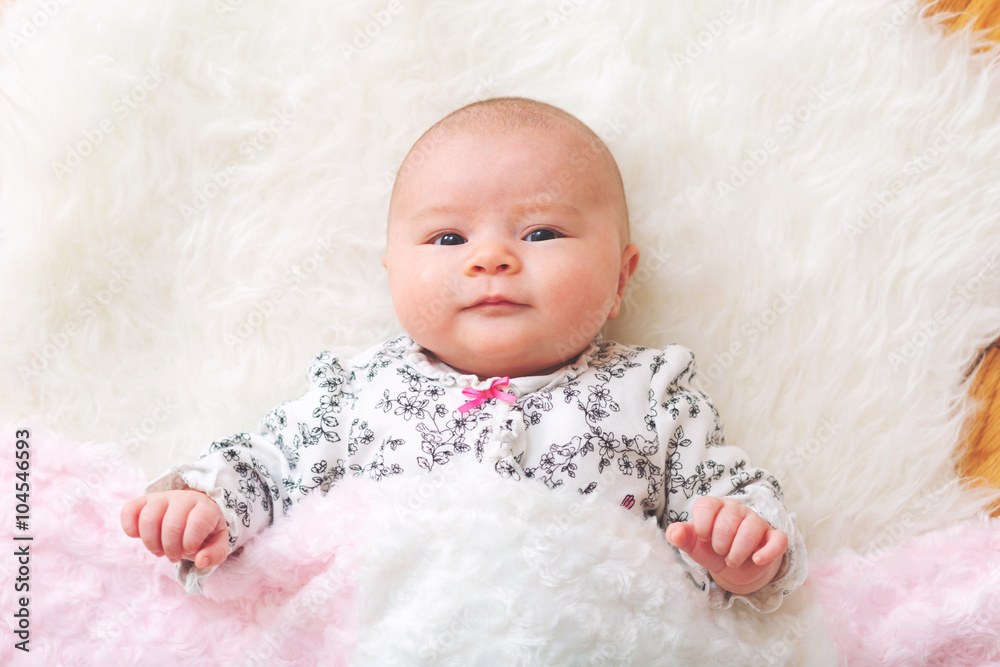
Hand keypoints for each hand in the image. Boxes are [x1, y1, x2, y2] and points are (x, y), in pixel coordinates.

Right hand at [121, 490, 228, 568]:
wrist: (191, 514)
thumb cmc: (204, 532)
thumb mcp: (217, 543)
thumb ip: (215, 554)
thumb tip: (201, 561)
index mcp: (205, 507)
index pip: (198, 522)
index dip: (191, 542)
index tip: (190, 549)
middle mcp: (184, 498)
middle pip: (172, 524)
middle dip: (171, 548)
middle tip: (174, 556)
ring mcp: (162, 497)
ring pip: (149, 518)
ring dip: (151, 542)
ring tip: (159, 550)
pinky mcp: (143, 501)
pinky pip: (129, 510)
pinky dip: (130, 528)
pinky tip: (139, 537)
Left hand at [665, 497, 786, 594]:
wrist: (736, 569)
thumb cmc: (712, 551)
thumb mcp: (694, 546)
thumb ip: (681, 537)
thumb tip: (673, 532)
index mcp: (715, 507)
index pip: (706, 505)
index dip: (702, 525)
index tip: (703, 538)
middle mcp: (736, 510)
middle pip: (728, 519)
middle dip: (720, 543)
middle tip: (720, 553)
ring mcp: (757, 522)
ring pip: (751, 529)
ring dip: (739, 551)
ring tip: (732, 561)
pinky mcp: (774, 538)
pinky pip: (778, 540)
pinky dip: (767, 552)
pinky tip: (756, 560)